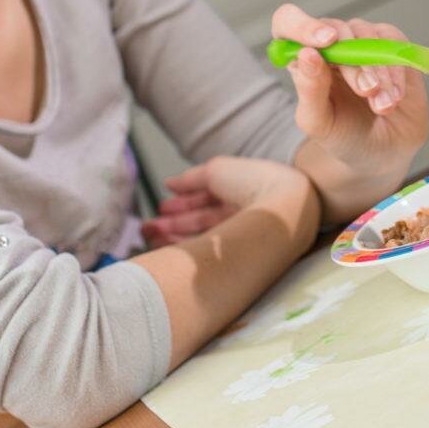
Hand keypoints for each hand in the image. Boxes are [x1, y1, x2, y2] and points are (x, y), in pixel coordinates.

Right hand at [142, 157, 312, 246]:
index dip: (184, 203)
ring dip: (174, 238)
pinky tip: (166, 250)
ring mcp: (244, 236)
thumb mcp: (217, 170)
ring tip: (149, 238)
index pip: (209, 199)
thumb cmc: (254, 182)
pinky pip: (209, 253)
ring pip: (204, 238)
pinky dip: (187, 250)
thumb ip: (191, 179)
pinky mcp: (241, 257)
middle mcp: (245, 215)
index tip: (160, 209)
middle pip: (203, 221)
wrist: (283, 208)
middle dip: (173, 224)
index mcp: (244, 191)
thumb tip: (169, 183)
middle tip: (145, 229)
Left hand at [271, 5, 428, 221]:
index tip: (326, 41)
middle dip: (354, 64)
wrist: (383, 151)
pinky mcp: (390, 45)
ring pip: (367, 35)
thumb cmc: (344, 136)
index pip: (289, 22)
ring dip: (378, 71)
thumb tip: (307, 54)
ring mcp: (361, 42)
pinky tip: (394, 97)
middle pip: (336, 30)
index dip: (304, 25)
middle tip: (366, 92)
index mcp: (302, 59)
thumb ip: (309, 90)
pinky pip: (393, 43)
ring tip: (382, 105)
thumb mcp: (319, 123)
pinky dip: (395, 71)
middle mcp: (330, 45)